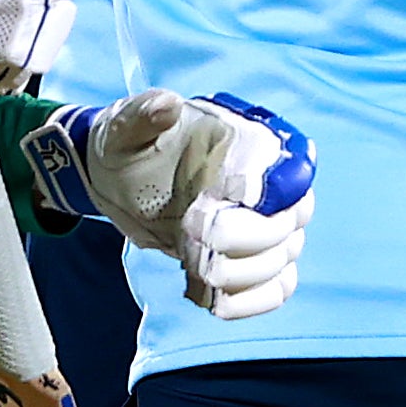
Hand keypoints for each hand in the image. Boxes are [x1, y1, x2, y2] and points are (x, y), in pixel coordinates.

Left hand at [22, 90, 313, 318]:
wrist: (116, 178)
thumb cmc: (129, 144)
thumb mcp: (127, 126)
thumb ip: (145, 114)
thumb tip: (166, 104)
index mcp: (252, 147)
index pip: (288, 178)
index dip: (259, 198)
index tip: (209, 204)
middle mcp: (269, 189)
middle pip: (289, 225)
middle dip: (244, 241)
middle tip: (191, 238)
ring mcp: (263, 228)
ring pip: (282, 261)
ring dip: (241, 274)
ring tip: (194, 266)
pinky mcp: (247, 261)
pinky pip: (274, 289)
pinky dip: (250, 302)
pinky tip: (215, 301)